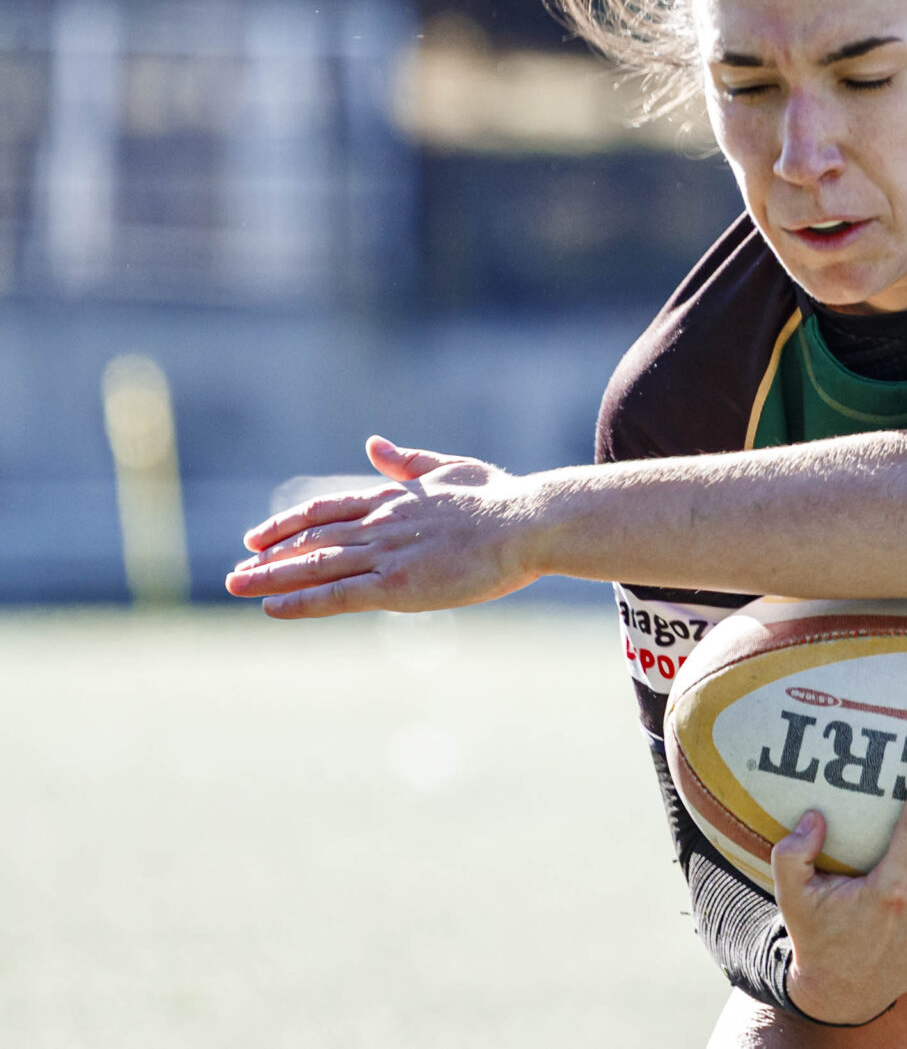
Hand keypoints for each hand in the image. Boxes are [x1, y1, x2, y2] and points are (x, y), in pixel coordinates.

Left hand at [224, 436, 540, 617]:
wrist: (528, 522)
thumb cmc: (501, 498)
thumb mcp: (452, 469)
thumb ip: (410, 461)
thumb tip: (374, 443)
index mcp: (393, 499)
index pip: (326, 511)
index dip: (288, 525)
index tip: (258, 538)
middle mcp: (380, 524)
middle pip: (311, 540)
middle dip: (268, 555)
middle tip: (235, 571)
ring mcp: (386, 555)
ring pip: (315, 566)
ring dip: (271, 577)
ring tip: (236, 586)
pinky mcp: (397, 586)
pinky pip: (337, 595)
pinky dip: (301, 600)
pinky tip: (272, 606)